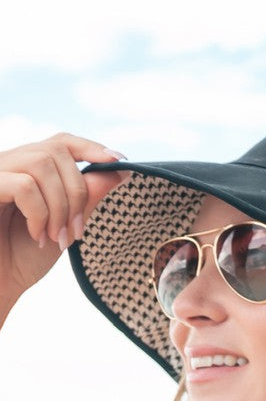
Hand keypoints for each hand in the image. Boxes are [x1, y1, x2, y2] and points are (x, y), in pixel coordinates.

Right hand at [0, 132, 130, 302]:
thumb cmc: (24, 258)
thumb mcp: (65, 225)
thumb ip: (87, 197)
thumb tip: (119, 171)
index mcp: (28, 169)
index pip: (61, 142)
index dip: (90, 147)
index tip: (118, 162)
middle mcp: (9, 164)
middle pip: (56, 151)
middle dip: (76, 191)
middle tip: (76, 230)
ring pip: (41, 165)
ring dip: (59, 205)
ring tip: (56, 236)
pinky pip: (23, 185)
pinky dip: (39, 213)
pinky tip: (37, 236)